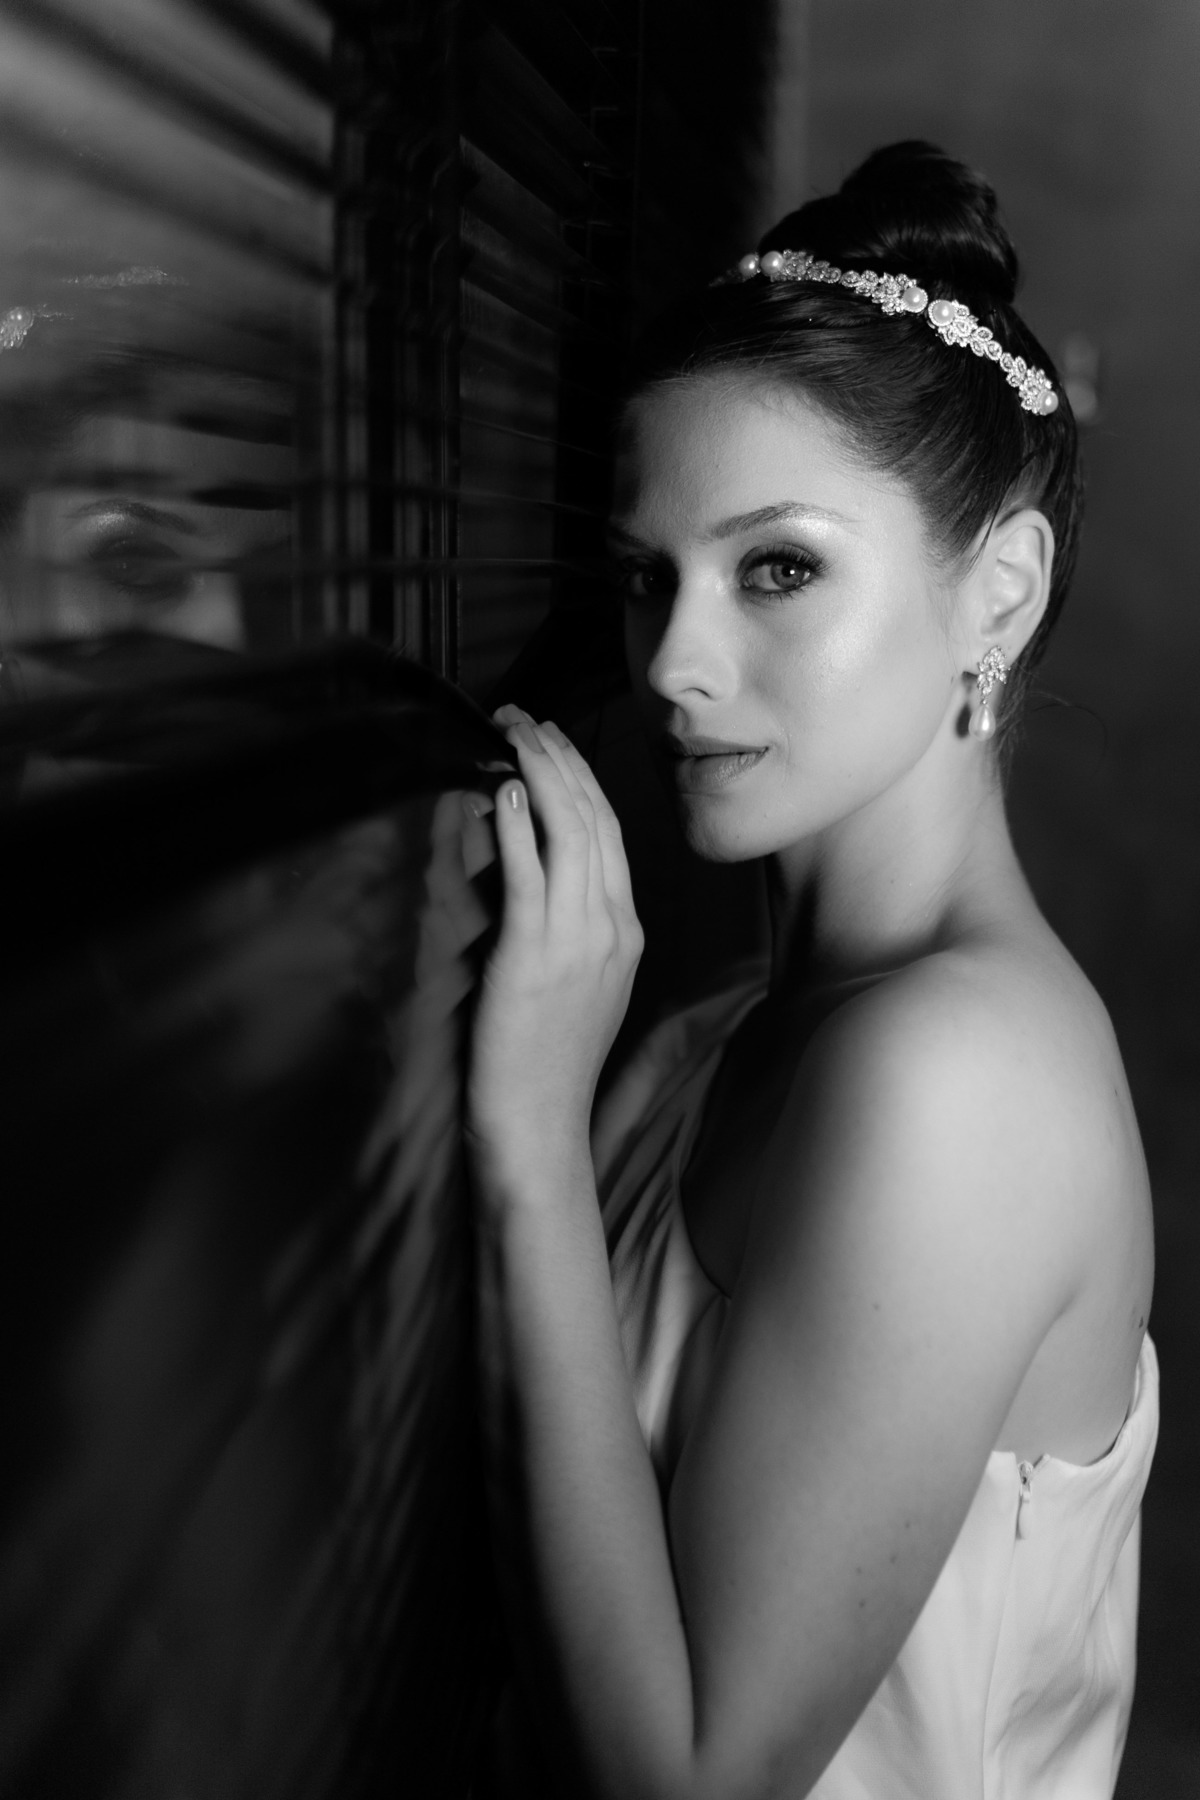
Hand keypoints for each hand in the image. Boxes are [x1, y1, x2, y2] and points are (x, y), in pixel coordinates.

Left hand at [467, 707, 641, 1189]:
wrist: (538, 1126)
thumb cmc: (543, 1060)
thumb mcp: (570, 980)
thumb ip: (555, 920)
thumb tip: (519, 858)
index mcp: (625, 931)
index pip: (609, 833)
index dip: (579, 777)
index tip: (549, 740)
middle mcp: (612, 927)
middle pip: (594, 820)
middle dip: (558, 758)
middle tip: (524, 717)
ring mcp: (578, 940)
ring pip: (568, 833)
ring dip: (537, 772)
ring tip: (513, 731)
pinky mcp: (535, 955)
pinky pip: (530, 874)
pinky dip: (517, 824)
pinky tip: (500, 788)